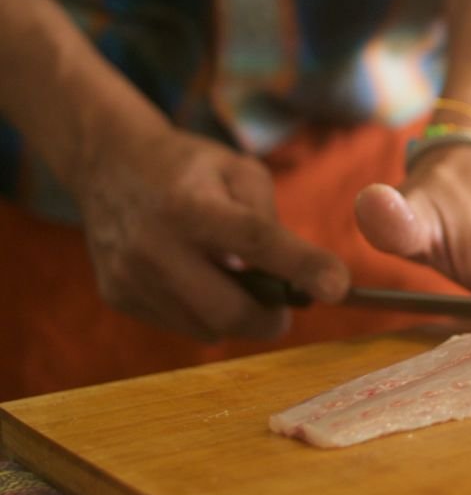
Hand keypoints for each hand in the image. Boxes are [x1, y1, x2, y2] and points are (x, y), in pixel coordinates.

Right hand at [72, 120, 349, 339]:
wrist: (107, 166)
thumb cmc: (189, 168)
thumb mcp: (238, 171)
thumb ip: (268, 219)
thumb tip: (293, 275)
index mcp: (190, 204)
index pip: (255, 240)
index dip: (300, 266)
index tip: (338, 286)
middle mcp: (155, 244)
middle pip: (229, 310)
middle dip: (270, 319)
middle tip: (285, 310)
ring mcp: (131, 276)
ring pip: (207, 328)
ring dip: (234, 314)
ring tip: (230, 279)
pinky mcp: (118, 296)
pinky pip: (181, 325)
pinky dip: (201, 313)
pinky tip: (194, 280)